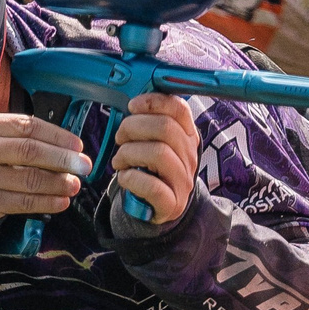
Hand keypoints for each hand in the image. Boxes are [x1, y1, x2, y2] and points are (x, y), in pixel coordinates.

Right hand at [0, 113, 90, 222]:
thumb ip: (23, 136)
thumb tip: (68, 148)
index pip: (27, 127)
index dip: (57, 136)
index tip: (78, 146)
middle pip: (30, 152)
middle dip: (62, 160)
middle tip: (83, 166)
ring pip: (29, 179)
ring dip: (58, 183)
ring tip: (75, 185)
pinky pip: (23, 202)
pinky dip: (47, 202)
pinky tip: (61, 201)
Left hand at [109, 94, 199, 227]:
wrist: (159, 208)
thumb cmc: (152, 171)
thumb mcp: (155, 144)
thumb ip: (148, 125)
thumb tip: (131, 105)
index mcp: (186, 136)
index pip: (179, 109)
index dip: (154, 102)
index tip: (132, 106)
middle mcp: (189, 156)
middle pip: (166, 128)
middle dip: (133, 127)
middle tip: (120, 137)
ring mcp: (183, 180)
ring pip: (158, 153)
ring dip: (129, 153)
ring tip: (119, 160)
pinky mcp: (172, 203)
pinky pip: (152, 186)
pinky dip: (131, 178)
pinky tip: (124, 178)